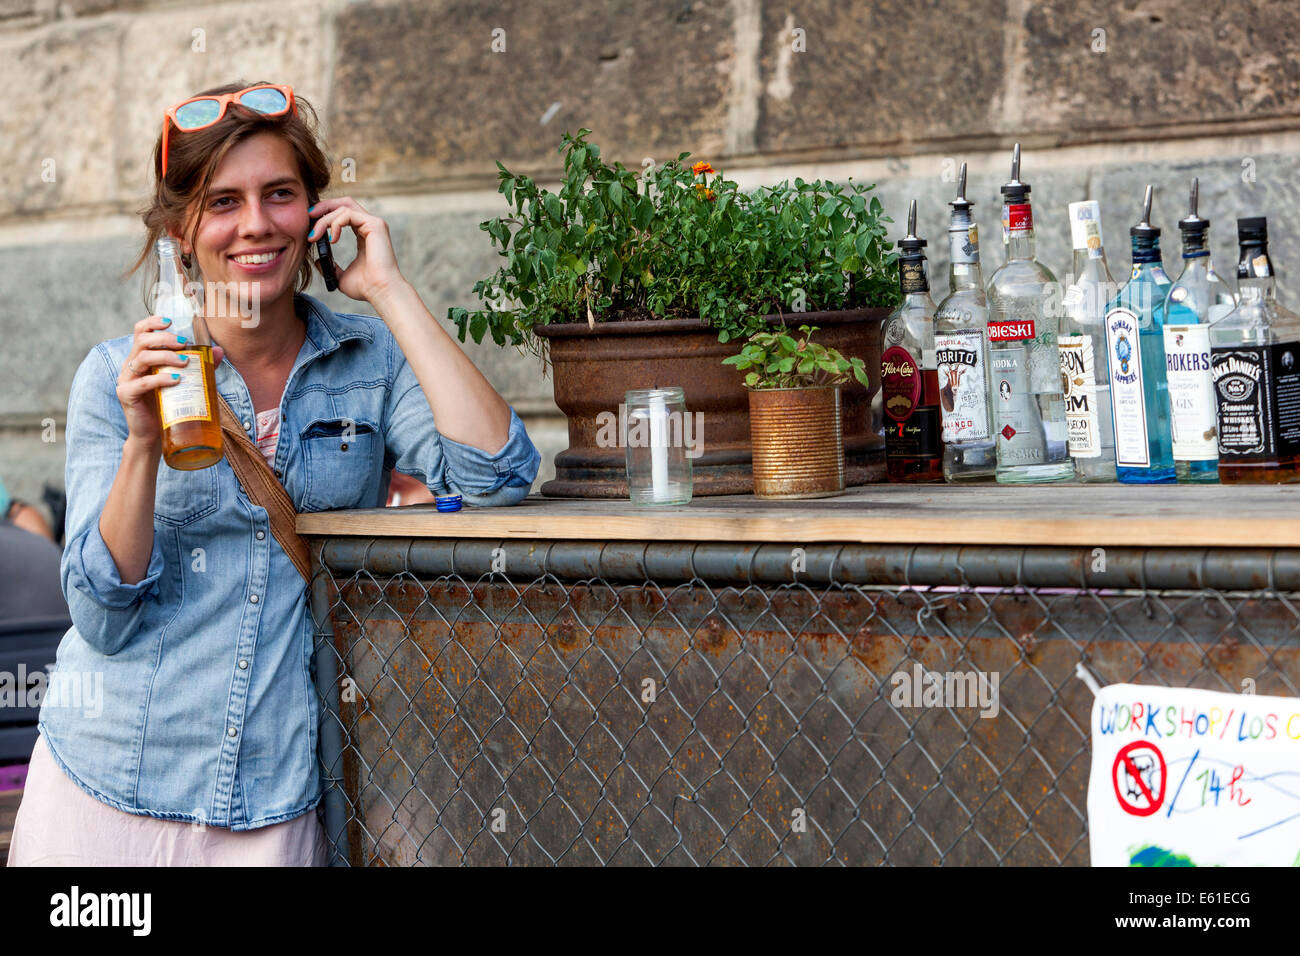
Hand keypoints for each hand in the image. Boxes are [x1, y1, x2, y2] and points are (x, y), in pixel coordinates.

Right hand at [116, 315, 224, 449]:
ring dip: (165, 356)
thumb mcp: (184, 382)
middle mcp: (131, 365)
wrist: (154, 434)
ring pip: (142, 358)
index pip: (141, 332)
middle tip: (184, 343)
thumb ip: (199, 365)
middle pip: (142, 341)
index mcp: (142, 357)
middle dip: (165, 339)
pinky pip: (142, 383)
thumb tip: (218, 351)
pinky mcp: (127, 395)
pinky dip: (160, 379)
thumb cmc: (168, 404)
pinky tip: (176, 380)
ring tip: (185, 362)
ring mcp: (127, 379)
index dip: (152, 322)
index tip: (170, 322)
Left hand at [308, 197, 405, 303]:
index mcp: (365, 235)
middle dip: (324, 206)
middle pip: (345, 203)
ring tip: (314, 235)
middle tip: (308, 215)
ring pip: (343, 207)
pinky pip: (348, 214)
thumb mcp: (341, 276)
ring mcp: (374, 224)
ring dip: (324, 219)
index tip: (311, 225)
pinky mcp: (375, 225)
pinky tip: (332, 239)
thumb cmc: (366, 287)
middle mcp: (371, 226)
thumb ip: (332, 266)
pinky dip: (335, 223)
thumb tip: (318, 261)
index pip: (344, 214)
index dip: (326, 215)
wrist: (380, 291)